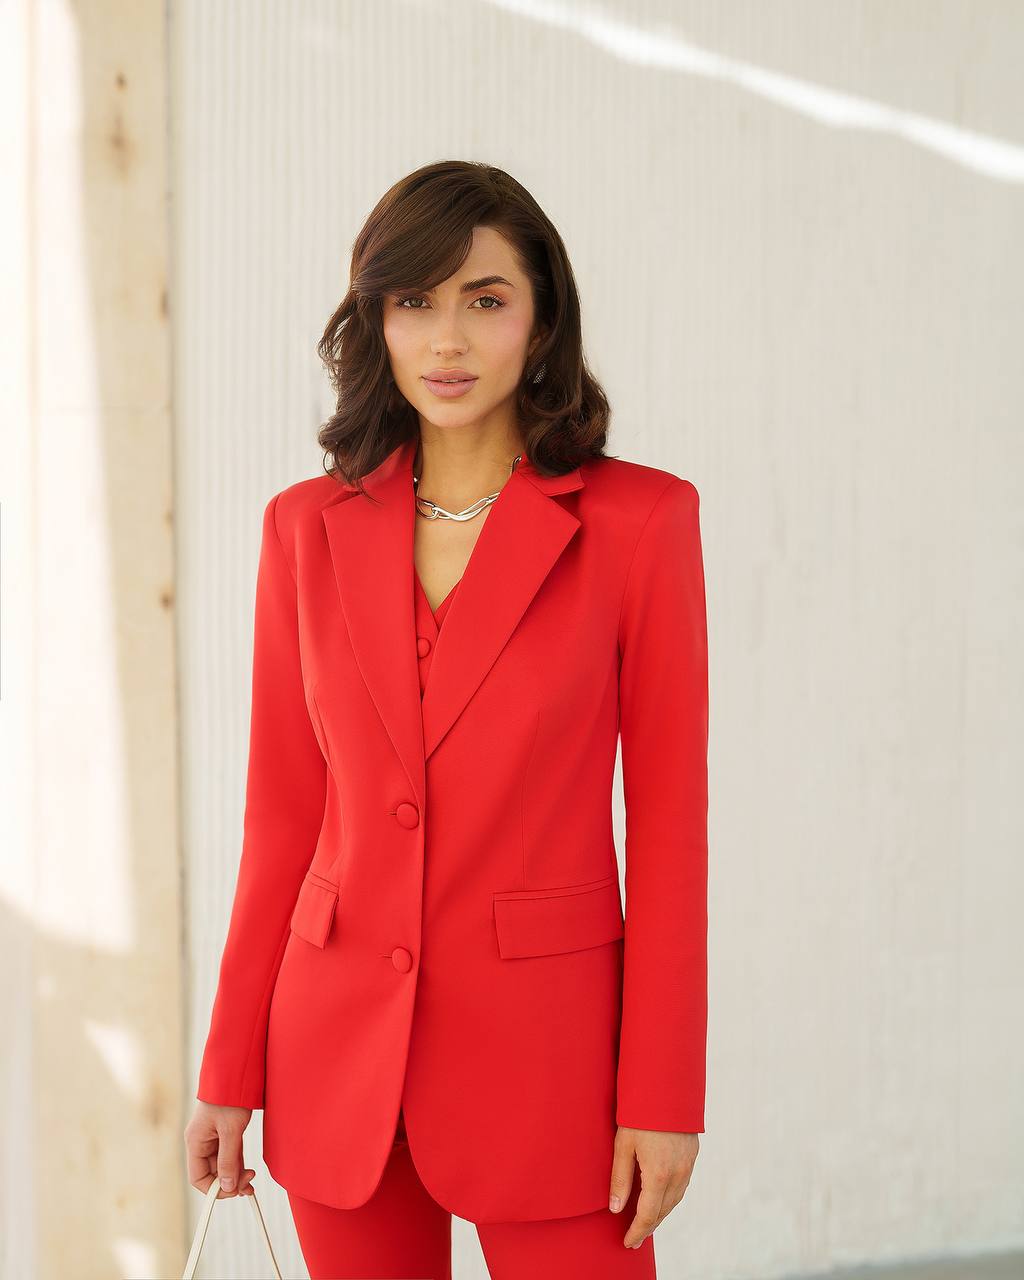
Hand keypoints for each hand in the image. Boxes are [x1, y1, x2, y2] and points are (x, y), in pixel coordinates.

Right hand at [184, 1100, 256, 1198]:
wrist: (236, 1072)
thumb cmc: (230, 1097)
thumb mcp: (231, 1130)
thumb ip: (229, 1160)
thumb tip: (227, 1187)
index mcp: (195, 1142)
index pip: (198, 1178)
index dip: (214, 1189)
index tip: (232, 1191)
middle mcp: (201, 1142)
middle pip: (211, 1173)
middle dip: (228, 1182)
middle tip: (248, 1185)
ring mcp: (212, 1138)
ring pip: (221, 1165)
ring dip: (235, 1175)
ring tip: (251, 1181)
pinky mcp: (223, 1133)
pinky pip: (228, 1155)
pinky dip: (237, 1164)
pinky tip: (248, 1171)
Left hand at [608, 1125, 698, 1248]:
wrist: (666, 1086)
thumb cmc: (640, 1113)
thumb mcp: (623, 1144)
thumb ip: (620, 1178)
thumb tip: (615, 1209)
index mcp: (658, 1174)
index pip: (647, 1214)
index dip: (637, 1231)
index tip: (627, 1242)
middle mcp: (677, 1174)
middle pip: (663, 1211)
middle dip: (648, 1227)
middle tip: (635, 1239)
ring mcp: (688, 1165)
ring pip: (675, 1200)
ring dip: (661, 1214)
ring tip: (647, 1223)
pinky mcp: (692, 1155)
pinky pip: (682, 1186)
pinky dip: (670, 1199)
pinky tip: (662, 1199)